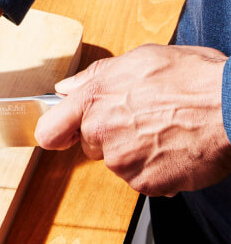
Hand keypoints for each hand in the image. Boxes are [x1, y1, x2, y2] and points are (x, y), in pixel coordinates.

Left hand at [35, 43, 230, 195]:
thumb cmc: (194, 79)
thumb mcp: (139, 59)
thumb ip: (95, 76)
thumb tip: (67, 88)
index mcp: (94, 99)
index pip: (50, 129)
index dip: (56, 132)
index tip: (62, 134)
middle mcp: (101, 132)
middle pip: (90, 145)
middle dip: (110, 135)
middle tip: (143, 119)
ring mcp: (123, 161)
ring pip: (118, 162)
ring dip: (136, 153)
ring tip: (166, 131)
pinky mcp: (145, 183)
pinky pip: (143, 180)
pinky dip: (157, 170)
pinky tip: (176, 149)